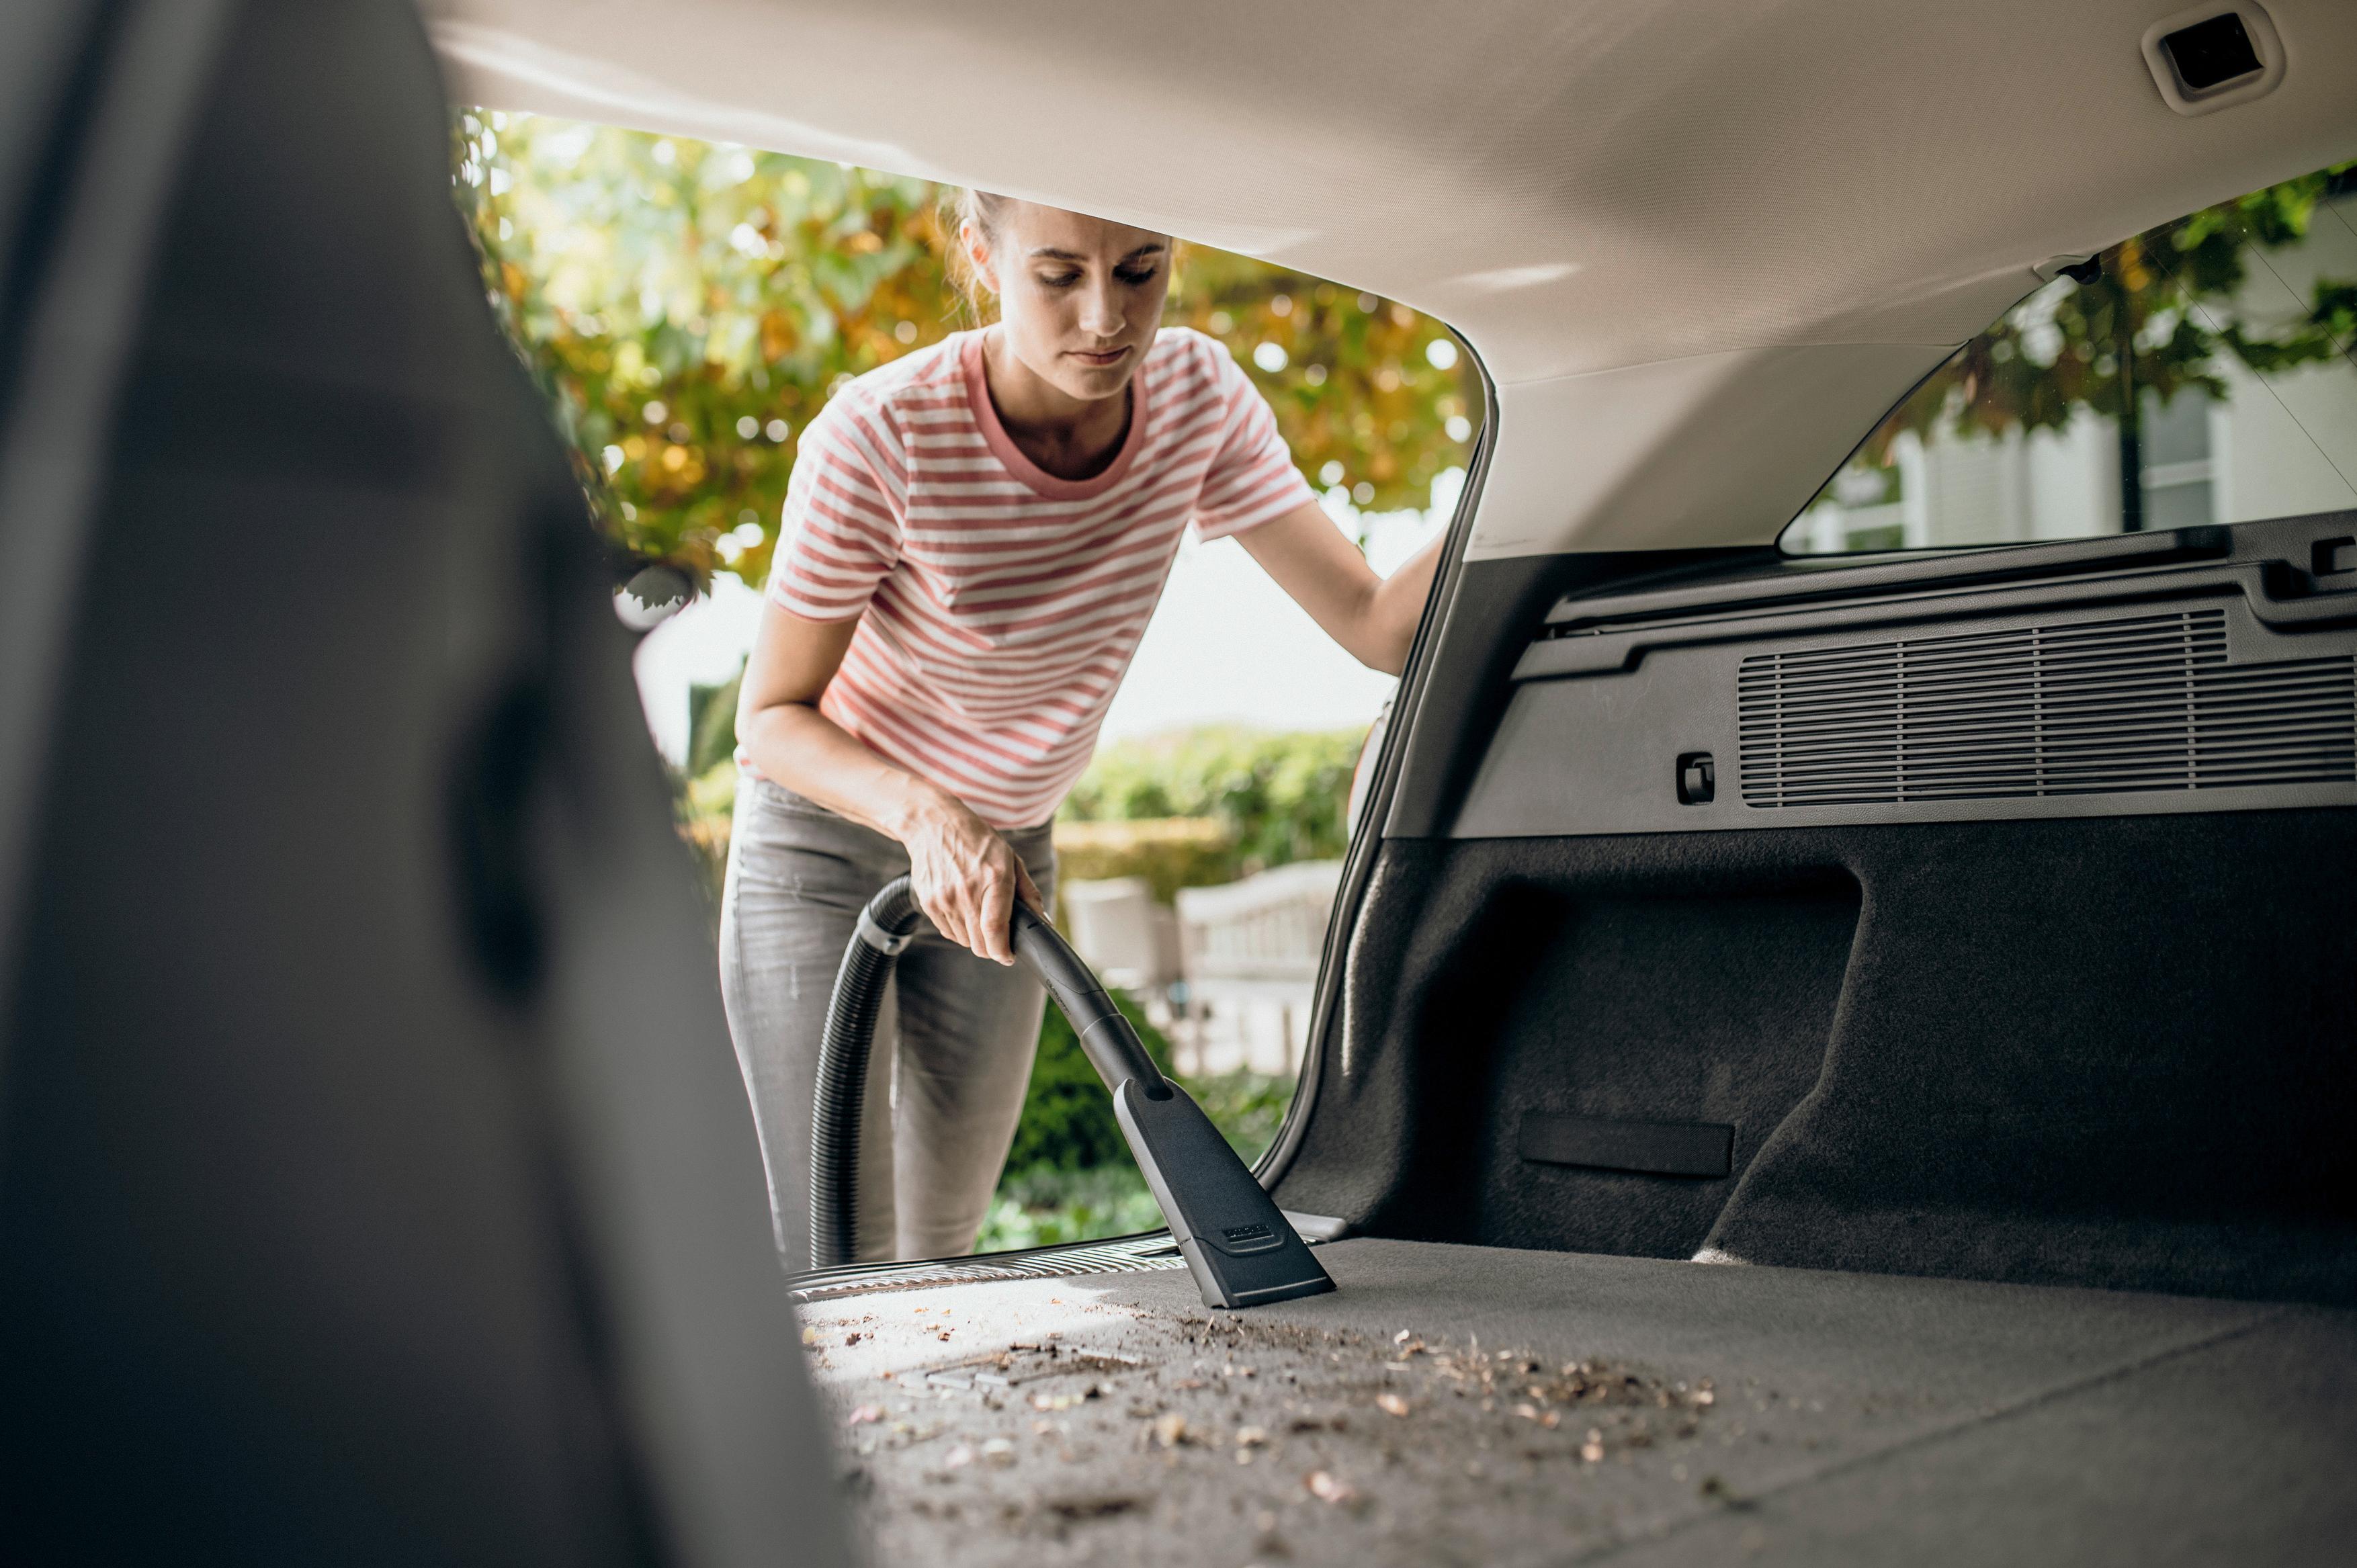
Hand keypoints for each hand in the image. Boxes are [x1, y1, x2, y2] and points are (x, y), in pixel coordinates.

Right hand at [898, 789, 1045, 963]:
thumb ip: (1027, 892)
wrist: (934, 825)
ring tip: (977, 911)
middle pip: (980, 943)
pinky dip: (958, 928)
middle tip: (998, 935)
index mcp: (993, 878)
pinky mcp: (928, 903)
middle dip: (992, 946)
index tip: (1008, 956)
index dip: (1003, 951)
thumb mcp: (1010, 858)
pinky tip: (962, 906)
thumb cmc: (977, 840)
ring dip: (975, 936)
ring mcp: (944, 898)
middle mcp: (966, 891)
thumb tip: (1042, 921)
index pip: (995, 929)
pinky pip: (948, 932)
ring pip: (964, 941)